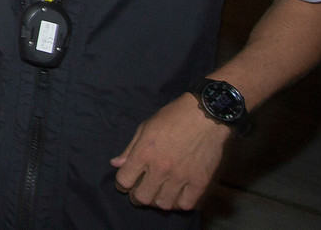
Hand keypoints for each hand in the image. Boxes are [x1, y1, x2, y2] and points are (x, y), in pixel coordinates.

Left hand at [110, 93, 229, 209]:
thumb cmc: (172, 117)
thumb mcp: (145, 127)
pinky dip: (180, 203)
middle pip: (142, 198)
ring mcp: (181, 177)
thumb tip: (115, 164)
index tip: (125, 183)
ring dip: (158, 201)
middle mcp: (160, 168)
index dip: (121, 184)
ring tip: (160, 193)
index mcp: (144, 153)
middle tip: (141, 191)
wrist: (205, 115)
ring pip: (163, 204)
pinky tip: (178, 194)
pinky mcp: (199, 182)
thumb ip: (130, 149)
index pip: (124, 181)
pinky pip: (186, 204)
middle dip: (137, 197)